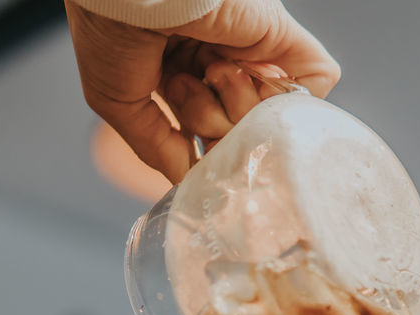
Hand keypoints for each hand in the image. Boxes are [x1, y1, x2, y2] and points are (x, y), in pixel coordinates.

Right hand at [66, 0, 339, 182]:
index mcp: (178, 68)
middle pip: (234, 127)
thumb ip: (155, 146)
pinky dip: (278, 94)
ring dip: (232, 102)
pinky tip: (244, 72)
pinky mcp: (281, 36)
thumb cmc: (111, 29)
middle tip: (184, 89)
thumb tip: (188, 180)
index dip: (196, 140)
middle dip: (209, 121)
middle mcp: (217, 59)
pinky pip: (307, 86)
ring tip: (209, 68)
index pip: (203, 127)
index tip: (183, 136)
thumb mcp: (117, 101)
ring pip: (265, 113)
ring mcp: (252, 48)